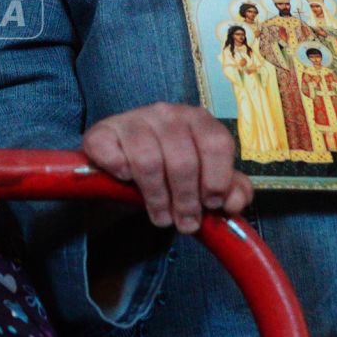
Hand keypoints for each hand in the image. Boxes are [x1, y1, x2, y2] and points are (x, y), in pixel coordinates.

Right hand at [81, 102, 252, 233]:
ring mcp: (132, 119)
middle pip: (183, 159)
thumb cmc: (170, 176)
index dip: (217, 179)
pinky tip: (126, 180)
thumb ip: (230, 191)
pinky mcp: (102, 131)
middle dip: (186, 199)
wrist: (123, 176)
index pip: (216, 143)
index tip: (211, 205)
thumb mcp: (204, 183)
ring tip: (161, 217)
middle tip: (185, 224)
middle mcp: (167, 113)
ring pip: (148, 160)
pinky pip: (111, 152)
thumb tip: (234, 202)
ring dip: (156, 197)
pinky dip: (119, 171)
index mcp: (198, 120)